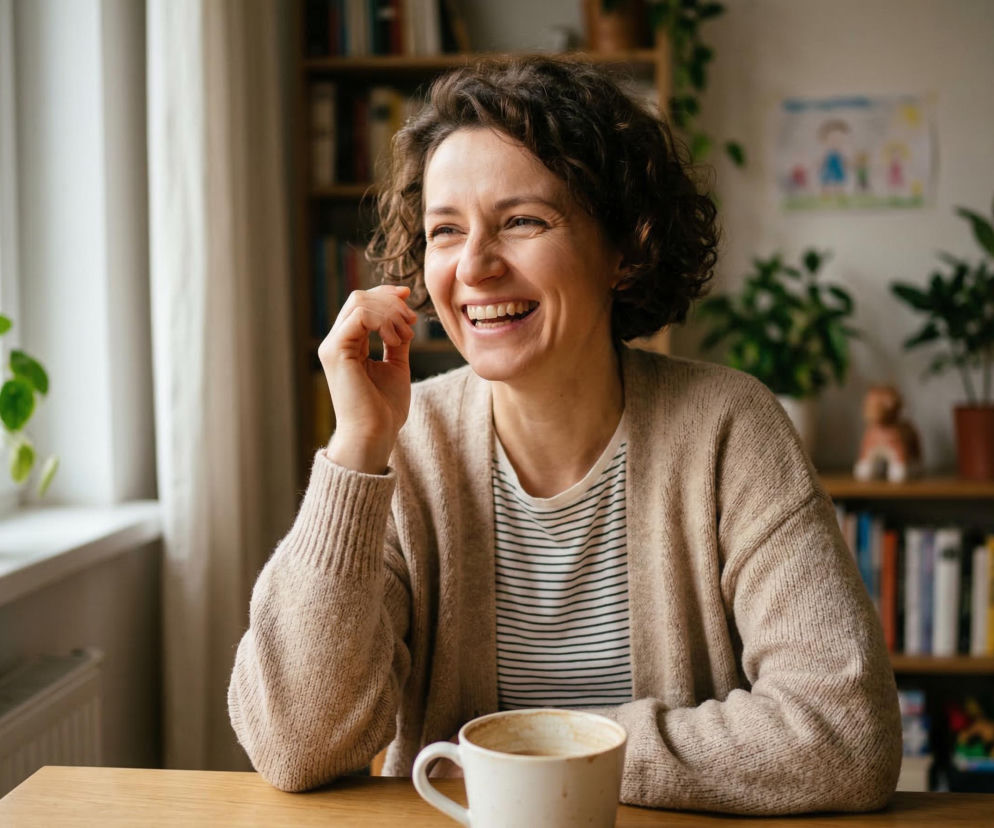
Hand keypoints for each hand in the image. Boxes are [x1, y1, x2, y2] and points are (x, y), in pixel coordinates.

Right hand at [319, 285, 417, 473]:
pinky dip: (383, 321)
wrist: (374, 434)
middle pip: (359, 297)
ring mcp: (333, 346)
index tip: (409, 299)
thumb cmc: (384, 408)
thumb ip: (397, 339)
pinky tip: (395, 341)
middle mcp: (336, 342)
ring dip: (390, 313)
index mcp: (348, 344)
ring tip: (405, 337)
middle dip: (391, 302)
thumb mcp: (396, 364)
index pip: (362, 304)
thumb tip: (405, 314)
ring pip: (359, 302)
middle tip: (411, 322)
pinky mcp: (335, 351)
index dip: (386, 295)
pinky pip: (359, 316)